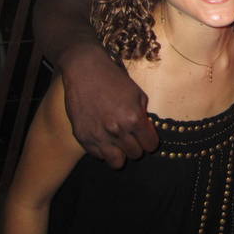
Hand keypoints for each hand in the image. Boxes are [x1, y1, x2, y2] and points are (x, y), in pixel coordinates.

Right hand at [58, 44, 158, 167]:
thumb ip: (143, 115)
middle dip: (136, 146)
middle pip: (135, 154)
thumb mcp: (137, 94)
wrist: (85, 71)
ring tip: (119, 143)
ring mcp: (98, 136)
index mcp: (134, 119)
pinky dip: (103, 150)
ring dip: (120, 154)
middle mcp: (117, 130)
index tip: (146, 137)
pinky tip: (104, 138)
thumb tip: (146, 130)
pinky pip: (98, 156)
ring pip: (117, 162)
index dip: (150, 141)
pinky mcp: (83, 137)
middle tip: (131, 136)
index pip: (150, 145)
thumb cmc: (114, 80)